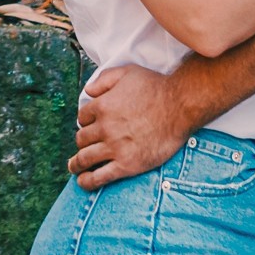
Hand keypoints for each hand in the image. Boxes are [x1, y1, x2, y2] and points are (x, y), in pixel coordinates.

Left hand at [67, 65, 192, 189]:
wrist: (181, 106)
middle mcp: (104, 127)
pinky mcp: (127, 164)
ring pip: (85, 158)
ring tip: (74, 167)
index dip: (85, 121)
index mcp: (102, 106)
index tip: (90, 126)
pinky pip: (100, 177)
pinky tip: (82, 181)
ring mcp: (115, 147)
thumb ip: (104, 80)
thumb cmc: (156, 88)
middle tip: (85, 145)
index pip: (82, 117)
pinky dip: (88, 181)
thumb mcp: (127, 72)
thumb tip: (88, 91)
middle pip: (82, 138)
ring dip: (76, 163)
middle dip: (82, 142)